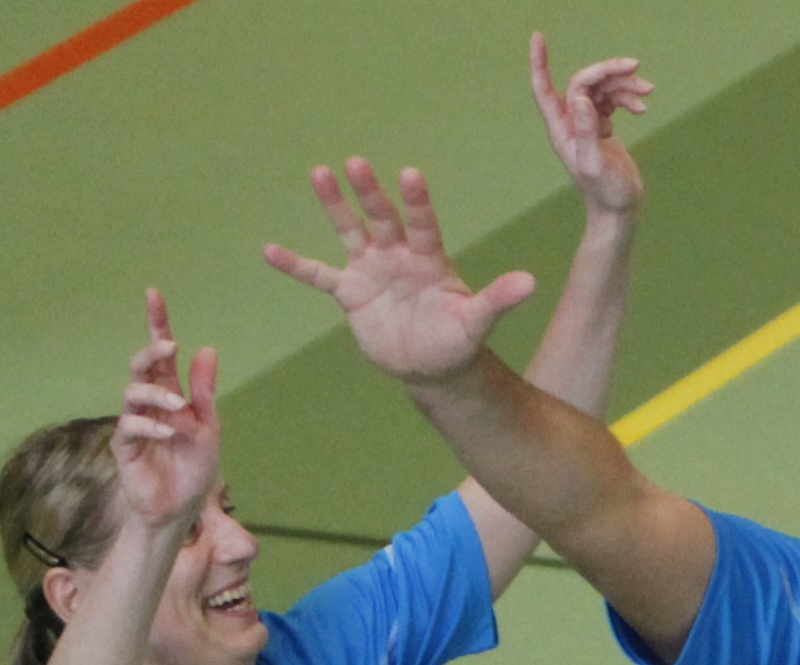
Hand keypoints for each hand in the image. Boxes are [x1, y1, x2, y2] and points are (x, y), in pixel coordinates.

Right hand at [114, 288, 222, 535]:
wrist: (181, 510)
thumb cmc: (193, 471)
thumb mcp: (208, 428)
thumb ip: (204, 392)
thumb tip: (206, 349)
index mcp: (171, 396)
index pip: (162, 355)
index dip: (158, 325)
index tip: (153, 295)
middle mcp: (149, 405)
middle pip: (141, 366)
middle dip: (152, 351)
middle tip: (168, 346)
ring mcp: (134, 423)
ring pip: (132, 392)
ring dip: (155, 395)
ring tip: (177, 408)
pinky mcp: (124, 446)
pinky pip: (130, 426)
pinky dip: (149, 425)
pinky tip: (167, 432)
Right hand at [265, 159, 537, 385]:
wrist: (432, 367)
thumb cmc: (458, 341)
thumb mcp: (477, 322)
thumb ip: (498, 299)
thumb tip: (530, 283)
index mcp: (429, 257)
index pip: (421, 223)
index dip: (415, 201)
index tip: (409, 174)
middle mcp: (398, 255)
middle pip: (381, 218)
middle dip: (369, 193)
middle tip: (355, 163)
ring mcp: (372, 270)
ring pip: (350, 232)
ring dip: (335, 206)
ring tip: (319, 173)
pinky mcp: (351, 293)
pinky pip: (319, 276)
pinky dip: (296, 266)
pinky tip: (270, 250)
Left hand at [530, 34, 653, 219]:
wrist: (619, 211)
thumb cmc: (606, 194)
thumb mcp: (595, 164)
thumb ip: (587, 132)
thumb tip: (581, 99)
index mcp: (561, 130)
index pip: (544, 88)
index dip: (540, 63)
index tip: (539, 38)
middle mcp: (570, 123)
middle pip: (583, 82)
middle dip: (608, 71)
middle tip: (635, 67)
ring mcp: (586, 124)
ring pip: (600, 88)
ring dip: (624, 84)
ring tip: (648, 91)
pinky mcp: (601, 127)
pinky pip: (611, 100)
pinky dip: (627, 98)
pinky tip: (642, 107)